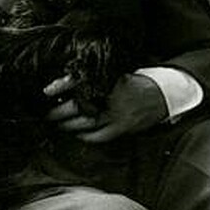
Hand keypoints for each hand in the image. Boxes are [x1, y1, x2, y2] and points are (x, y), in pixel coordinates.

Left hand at [43, 73, 166, 143]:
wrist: (162, 95)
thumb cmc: (136, 82)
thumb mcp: (116, 73)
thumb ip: (96, 76)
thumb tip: (68, 82)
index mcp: (108, 80)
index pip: (79, 81)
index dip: (61, 85)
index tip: (46, 90)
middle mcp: (111, 98)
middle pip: (77, 106)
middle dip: (59, 111)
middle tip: (47, 113)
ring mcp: (117, 115)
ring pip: (85, 123)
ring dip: (68, 125)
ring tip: (57, 124)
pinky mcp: (122, 128)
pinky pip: (99, 136)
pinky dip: (85, 136)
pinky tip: (77, 133)